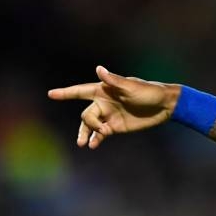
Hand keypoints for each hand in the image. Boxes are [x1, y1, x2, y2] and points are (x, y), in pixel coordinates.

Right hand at [47, 65, 179, 148]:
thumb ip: (114, 81)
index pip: (80, 91)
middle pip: (86, 115)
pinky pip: (100, 135)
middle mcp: (104, 103)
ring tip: (83, 144)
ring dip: (85, 134)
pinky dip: (94, 140)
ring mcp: (109, 116)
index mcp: (104, 90)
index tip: (51, 94)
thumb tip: (98, 69)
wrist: (164, 106)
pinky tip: (92, 145)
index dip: (66, 93)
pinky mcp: (115, 127)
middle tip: (102, 130)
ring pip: (90, 126)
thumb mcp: (132, 86)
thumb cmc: (149, 92)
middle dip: (90, 124)